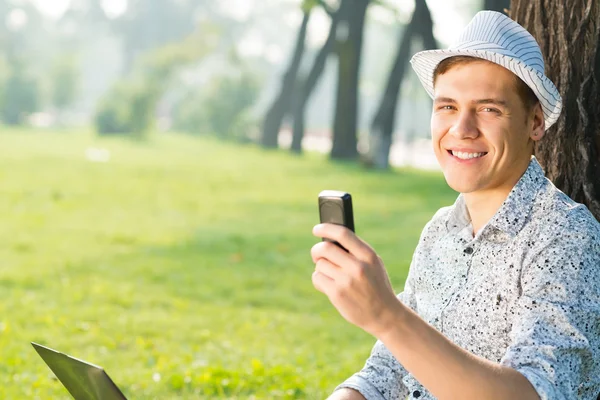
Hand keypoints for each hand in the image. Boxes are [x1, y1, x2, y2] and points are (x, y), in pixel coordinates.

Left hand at [311, 223, 401, 337]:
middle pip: (325, 248)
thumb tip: (329, 238)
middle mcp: (358, 266)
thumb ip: (355, 251)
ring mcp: (346, 281)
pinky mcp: (337, 294)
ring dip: (320, 268)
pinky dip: (319, 280)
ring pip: (320, 264)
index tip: (316, 229)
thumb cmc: (375, 285)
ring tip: (330, 275)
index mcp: (368, 255)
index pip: (343, 234)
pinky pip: (317, 278)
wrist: (384, 314)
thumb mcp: (373, 264)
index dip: (326, 228)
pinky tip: (328, 285)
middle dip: (317, 250)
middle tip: (317, 254)